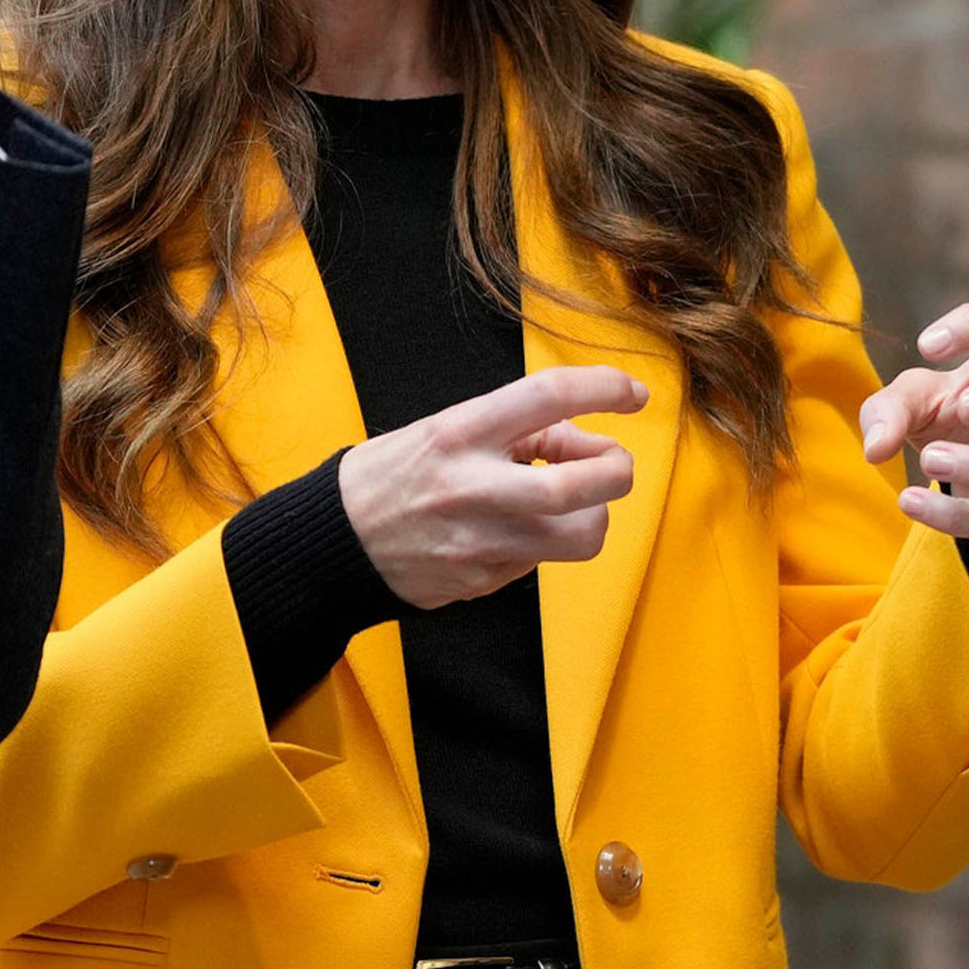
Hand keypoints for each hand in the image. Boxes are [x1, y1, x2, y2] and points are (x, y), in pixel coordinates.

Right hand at [338, 366, 646, 609]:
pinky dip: (542, 542)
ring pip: (583, 536)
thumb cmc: (394, 474)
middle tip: (614, 463)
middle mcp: (473, 487)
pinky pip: (542, 561)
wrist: (336, 541)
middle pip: (586, 485)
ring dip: (593, 516)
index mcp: (459, 433)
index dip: (605, 388)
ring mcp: (481, 541)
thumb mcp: (446, 428)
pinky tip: (509, 530)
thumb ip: (518, 432)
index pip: (549, 396)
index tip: (633, 394)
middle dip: (619, 470)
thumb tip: (586, 444)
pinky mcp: (483, 580)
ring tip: (567, 504)